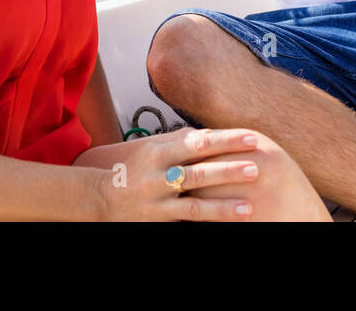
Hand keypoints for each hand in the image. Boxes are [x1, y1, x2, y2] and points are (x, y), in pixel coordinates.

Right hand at [77, 127, 261, 220]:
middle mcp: (158, 176)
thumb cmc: (130, 169)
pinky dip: (207, 221)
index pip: (198, 143)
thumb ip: (178, 140)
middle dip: (229, 170)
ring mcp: (157, 201)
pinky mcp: (157, 220)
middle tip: (256, 167)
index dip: (226, 140)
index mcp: (159, 152)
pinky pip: (186, 221)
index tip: (251, 138)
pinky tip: (227, 222)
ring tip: (249, 205)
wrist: (98, 198)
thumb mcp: (150, 148)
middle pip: (199, 171)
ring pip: (195, 203)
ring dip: (223, 205)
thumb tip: (210, 133)